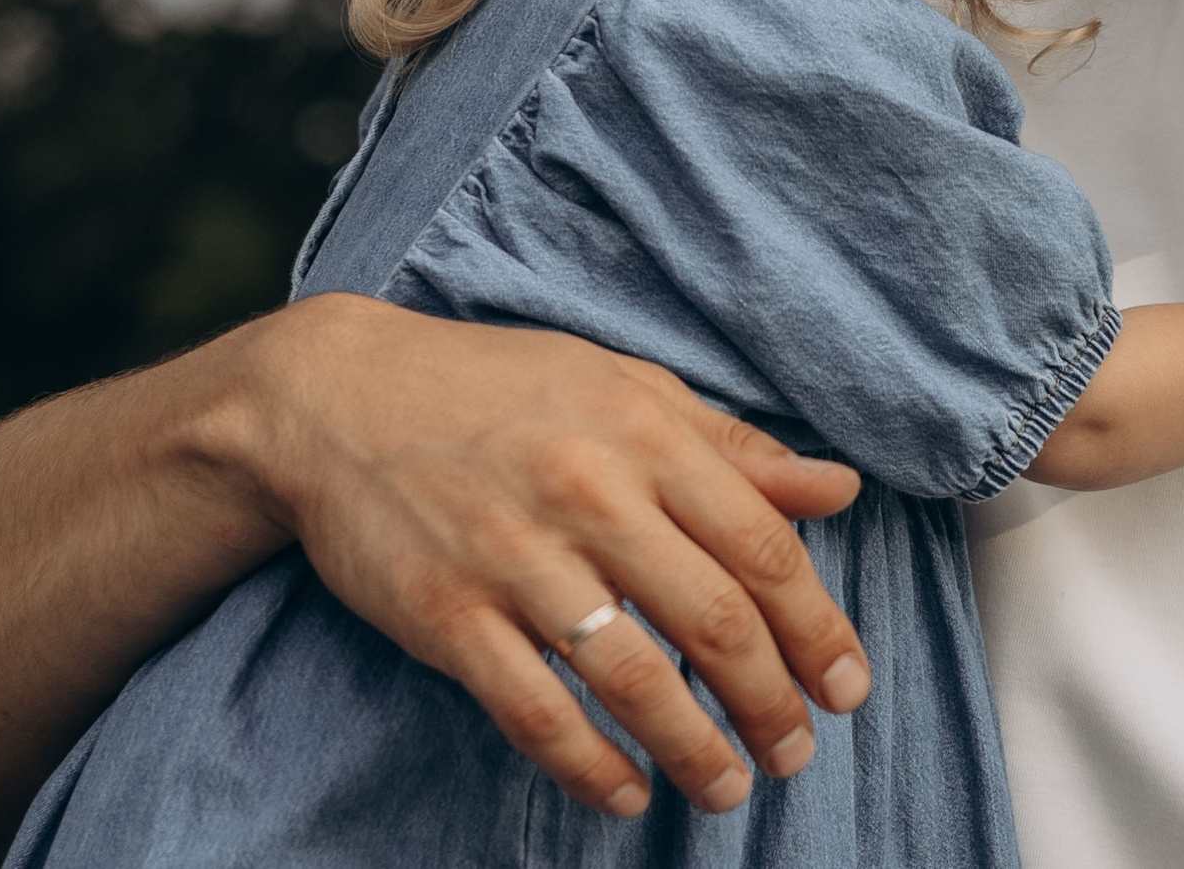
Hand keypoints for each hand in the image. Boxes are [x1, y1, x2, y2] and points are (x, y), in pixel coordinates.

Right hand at [240, 296, 871, 818]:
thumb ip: (732, 446)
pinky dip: (587, 765)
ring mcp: (513, 557)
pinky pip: (532, 710)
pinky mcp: (444, 613)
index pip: (761, 546)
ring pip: (631, 677)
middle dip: (770, 702)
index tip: (847, 687)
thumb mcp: (624, 387)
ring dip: (693, 748)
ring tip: (728, 790)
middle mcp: (588, 494)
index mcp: (644, 435)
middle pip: (712, 618)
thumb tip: (838, 490)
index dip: (818, 628)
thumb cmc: (496, 387)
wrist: (335, 395)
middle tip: (798, 754)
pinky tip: (625, 795)